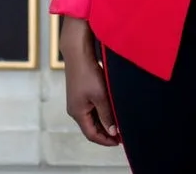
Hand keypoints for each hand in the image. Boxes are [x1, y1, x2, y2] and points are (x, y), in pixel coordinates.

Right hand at [62, 18, 119, 146]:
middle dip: (106, 132)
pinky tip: (110, 109)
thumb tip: (112, 131)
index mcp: (77, 113)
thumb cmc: (88, 73)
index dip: (105, 140)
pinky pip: (90, 108)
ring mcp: (76, 101)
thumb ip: (107, 115)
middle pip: (91, 127)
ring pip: (91, 118)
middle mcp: (75, 110)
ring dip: (104, 122)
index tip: (119, 142)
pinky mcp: (79, 93)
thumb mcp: (100, 96)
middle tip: (121, 135)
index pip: (92, 134)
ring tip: (118, 123)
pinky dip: (100, 112)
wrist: (78, 53)